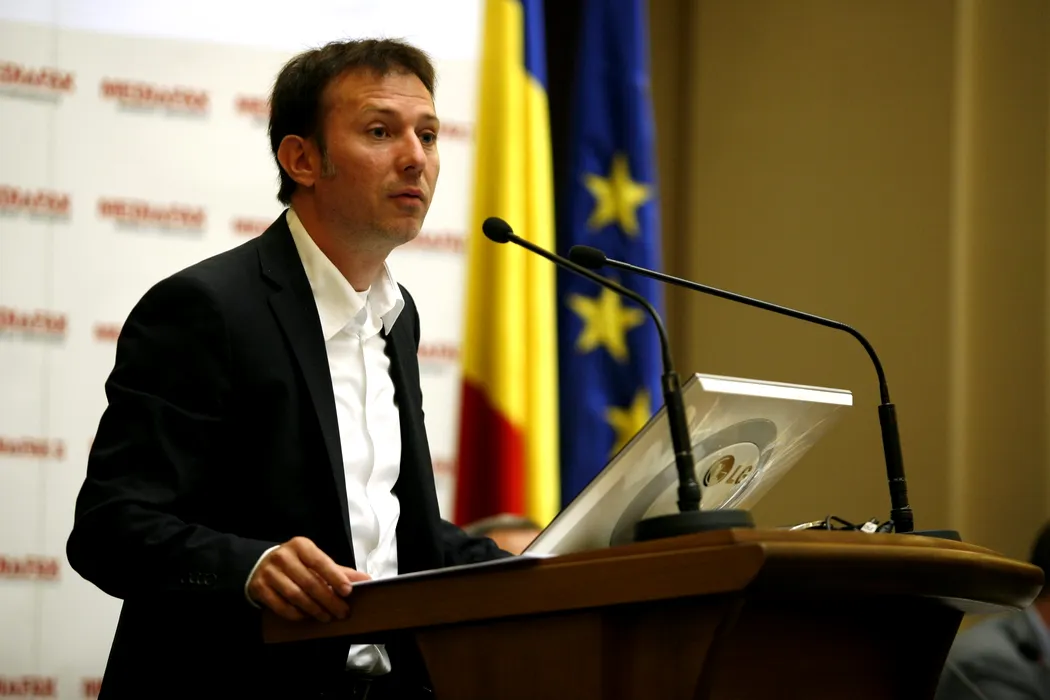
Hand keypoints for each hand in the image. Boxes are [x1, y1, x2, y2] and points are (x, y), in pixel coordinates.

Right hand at [247, 536, 370, 621]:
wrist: (261, 564)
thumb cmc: (296, 563)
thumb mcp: (316, 561)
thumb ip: (339, 571)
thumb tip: (366, 580)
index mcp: (300, 546)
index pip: (320, 562)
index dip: (335, 577)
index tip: (348, 591)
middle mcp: (283, 556)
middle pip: (309, 582)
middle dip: (328, 599)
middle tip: (342, 611)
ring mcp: (269, 572)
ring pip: (295, 595)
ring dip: (314, 609)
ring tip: (327, 617)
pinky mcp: (259, 587)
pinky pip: (280, 605)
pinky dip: (295, 614)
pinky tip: (306, 617)